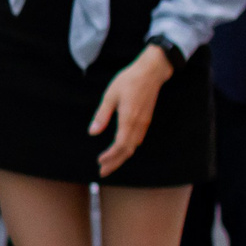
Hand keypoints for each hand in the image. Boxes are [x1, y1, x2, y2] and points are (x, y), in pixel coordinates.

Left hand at [90, 46, 174, 175]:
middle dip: (115, 163)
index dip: (110, 157)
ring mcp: (144, 123)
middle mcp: (138, 125)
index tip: (100, 163)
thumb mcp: (110, 96)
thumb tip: (93, 133)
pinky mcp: (146, 120)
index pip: (120, 145)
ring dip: (121, 157)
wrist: (152, 72)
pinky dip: (128, 149)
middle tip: (102, 173)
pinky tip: (121, 150)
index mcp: (128, 119)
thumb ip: (102, 115)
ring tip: (109, 164)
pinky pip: (137, 140)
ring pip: (133, 146)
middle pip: (127, 150)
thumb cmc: (129, 81)